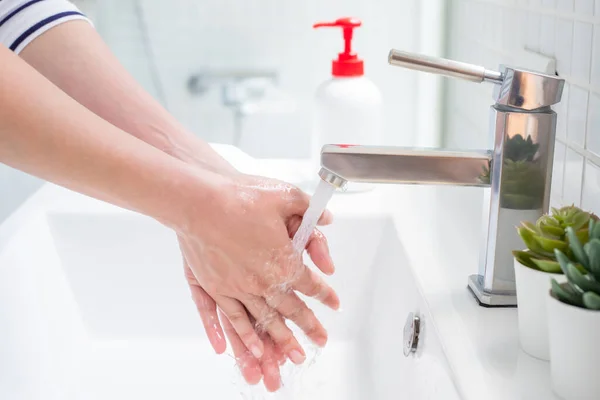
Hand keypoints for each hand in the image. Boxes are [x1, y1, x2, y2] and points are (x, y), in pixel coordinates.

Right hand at [177, 173, 337, 373]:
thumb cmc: (239, 196)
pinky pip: (234, 318)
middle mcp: (263, 280)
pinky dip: (245, 335)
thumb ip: (309, 210)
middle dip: (308, 327)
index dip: (325, 295)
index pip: (310, 284)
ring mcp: (238, 287)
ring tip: (292, 356)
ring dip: (280, 339)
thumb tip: (326, 219)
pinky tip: (253, 347)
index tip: (334, 305)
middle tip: (319, 341)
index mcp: (283, 260)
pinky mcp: (216, 287)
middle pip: (290, 310)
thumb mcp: (284, 196)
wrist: (199, 201)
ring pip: (264, 320)